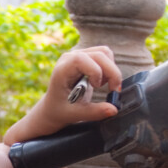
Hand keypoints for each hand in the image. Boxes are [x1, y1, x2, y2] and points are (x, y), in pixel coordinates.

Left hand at [3, 46, 122, 145]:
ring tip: (103, 85)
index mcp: (62, 70)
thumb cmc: (59, 111)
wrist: (53, 107)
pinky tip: (100, 81)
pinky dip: (109, 68)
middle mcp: (70, 58)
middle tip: (114, 90)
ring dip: (111, 70)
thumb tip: (114, 109)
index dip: (94, 71)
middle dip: (112, 72)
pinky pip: (104, 55)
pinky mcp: (86, 57)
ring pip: (105, 53)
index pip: (81, 59)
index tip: (96, 86)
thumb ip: (94, 112)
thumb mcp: (75, 114)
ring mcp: (78, 55)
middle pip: (100, 54)